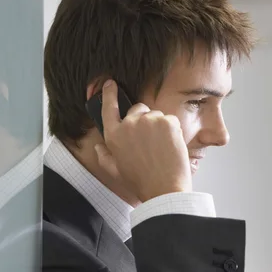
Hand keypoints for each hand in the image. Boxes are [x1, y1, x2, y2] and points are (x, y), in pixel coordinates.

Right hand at [94, 80, 192, 201]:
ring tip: (161, 147)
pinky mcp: (168, 121)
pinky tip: (170, 145)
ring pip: (156, 115)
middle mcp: (129, 124)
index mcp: (114, 135)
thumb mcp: (115, 171)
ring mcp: (149, 121)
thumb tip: (99, 146)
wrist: (164, 188)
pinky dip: (172, 130)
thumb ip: (104, 157)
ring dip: (159, 126)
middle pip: (137, 110)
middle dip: (143, 119)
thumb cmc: (140, 182)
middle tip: (150, 140)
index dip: (109, 94)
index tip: (111, 84)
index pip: (108, 108)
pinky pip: (170, 120)